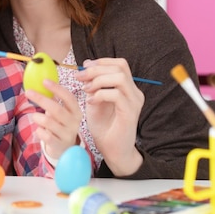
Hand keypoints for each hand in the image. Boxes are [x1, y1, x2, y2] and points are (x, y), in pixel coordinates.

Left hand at [26, 79, 81, 160]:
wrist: (65, 149)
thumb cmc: (60, 125)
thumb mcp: (61, 113)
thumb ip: (54, 100)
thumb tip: (42, 83)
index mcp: (76, 112)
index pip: (69, 97)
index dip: (57, 88)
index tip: (44, 81)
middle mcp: (74, 123)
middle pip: (56, 109)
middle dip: (40, 99)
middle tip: (28, 92)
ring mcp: (67, 135)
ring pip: (48, 122)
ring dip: (37, 117)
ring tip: (35, 117)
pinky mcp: (59, 145)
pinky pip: (44, 135)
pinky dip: (38, 130)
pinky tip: (39, 130)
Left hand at [76, 58, 143, 175]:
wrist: (113, 151)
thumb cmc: (104, 127)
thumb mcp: (95, 100)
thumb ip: (93, 85)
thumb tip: (86, 65)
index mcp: (128, 88)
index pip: (120, 64)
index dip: (101, 62)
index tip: (84, 68)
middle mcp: (134, 93)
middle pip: (119, 67)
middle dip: (96, 69)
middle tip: (80, 78)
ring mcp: (134, 102)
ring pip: (119, 78)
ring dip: (98, 80)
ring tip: (86, 90)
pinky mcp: (130, 113)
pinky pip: (116, 95)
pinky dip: (100, 95)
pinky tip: (90, 102)